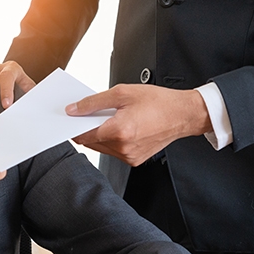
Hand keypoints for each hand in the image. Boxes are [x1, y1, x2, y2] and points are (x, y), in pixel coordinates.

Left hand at [66, 84, 212, 166]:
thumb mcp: (122, 93)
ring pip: (101, 148)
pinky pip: (114, 152)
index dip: (74, 126)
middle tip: (92, 113)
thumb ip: (94, 102)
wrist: (183, 114)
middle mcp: (123, 148)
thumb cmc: (158, 102)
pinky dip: (112, 140)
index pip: (84, 134)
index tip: (70, 119)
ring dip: (100, 135)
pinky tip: (121, 127)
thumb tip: (74, 109)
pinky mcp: (135, 160)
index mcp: (119, 131)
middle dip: (87, 128)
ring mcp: (129, 156)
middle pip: (91, 142)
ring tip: (111, 119)